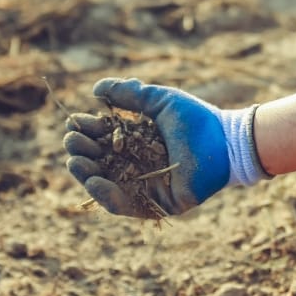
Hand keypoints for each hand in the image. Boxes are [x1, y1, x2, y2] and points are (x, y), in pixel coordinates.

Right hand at [64, 78, 265, 215]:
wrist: (223, 141)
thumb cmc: (195, 119)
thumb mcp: (158, 101)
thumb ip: (129, 94)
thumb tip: (95, 90)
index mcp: (135, 142)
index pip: (102, 139)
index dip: (86, 132)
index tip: (74, 123)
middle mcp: (136, 165)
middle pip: (99, 162)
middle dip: (82, 152)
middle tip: (72, 141)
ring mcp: (144, 186)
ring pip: (106, 184)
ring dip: (86, 174)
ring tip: (75, 161)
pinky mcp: (155, 205)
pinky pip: (124, 204)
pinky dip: (106, 194)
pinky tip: (94, 180)